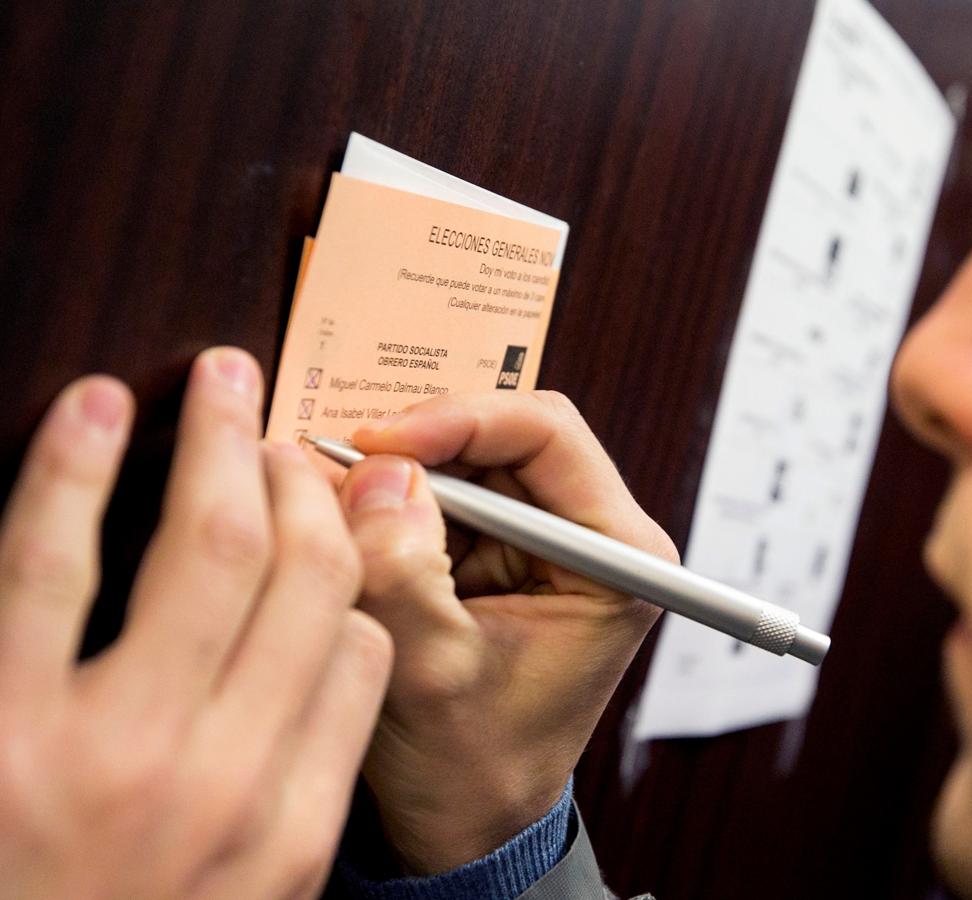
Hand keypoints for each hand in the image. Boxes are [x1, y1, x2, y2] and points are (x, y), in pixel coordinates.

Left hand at [0, 348, 391, 898]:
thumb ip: (290, 793)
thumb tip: (336, 658)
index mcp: (286, 830)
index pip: (361, 652)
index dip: (350, 559)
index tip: (322, 512)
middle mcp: (222, 783)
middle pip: (305, 577)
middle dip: (301, 479)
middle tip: (281, 432)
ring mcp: (112, 755)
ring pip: (209, 548)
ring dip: (218, 443)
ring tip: (219, 381)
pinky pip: (47, 565)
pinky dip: (75, 471)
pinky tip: (95, 412)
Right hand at [341, 391, 676, 873]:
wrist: (465, 816)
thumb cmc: (472, 766)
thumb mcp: (432, 676)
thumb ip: (404, 573)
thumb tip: (377, 474)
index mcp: (619, 559)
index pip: (549, 436)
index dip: (462, 420)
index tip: (382, 442)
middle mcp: (593, 536)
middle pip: (505, 434)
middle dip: (420, 447)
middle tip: (342, 466)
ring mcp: (544, 539)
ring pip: (467, 460)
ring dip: (400, 475)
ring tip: (337, 503)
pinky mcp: (501, 551)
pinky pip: (444, 495)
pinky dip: (394, 503)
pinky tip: (352, 527)